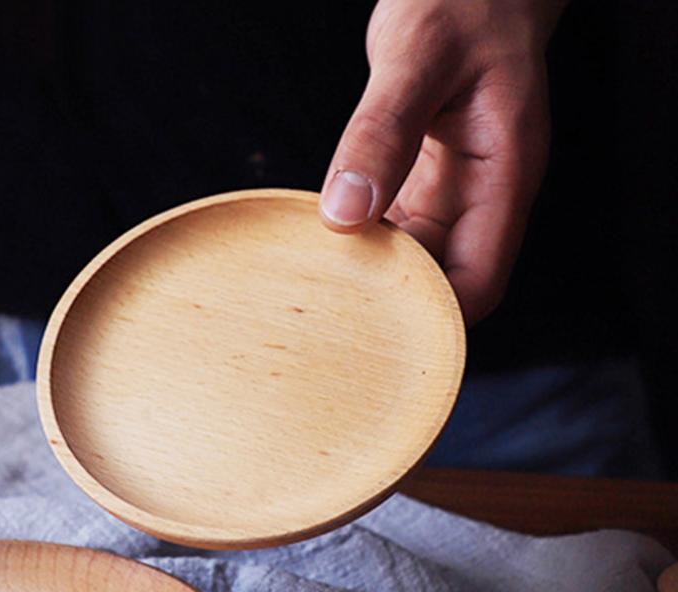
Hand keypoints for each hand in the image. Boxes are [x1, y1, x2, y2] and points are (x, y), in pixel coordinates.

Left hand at [319, 0, 565, 325]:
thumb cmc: (460, 1)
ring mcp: (450, 194)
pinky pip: (391, 234)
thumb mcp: (417, 56)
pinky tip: (322, 249)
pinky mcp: (419, 184)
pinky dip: (359, 246)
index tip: (378, 327)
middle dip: (396, 309)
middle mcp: (480, 197)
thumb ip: (381, 132)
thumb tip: (345, 211)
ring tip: (320, 293)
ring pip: (413, 266)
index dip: (435, 316)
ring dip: (371, 280)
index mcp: (503, 176)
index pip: (479, 282)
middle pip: (443, 287)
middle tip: (331, 319)